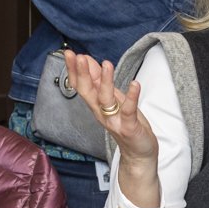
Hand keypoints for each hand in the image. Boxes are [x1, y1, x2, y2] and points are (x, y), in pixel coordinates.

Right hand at [64, 49, 160, 207]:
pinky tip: (135, 83)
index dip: (74, 70)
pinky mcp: (129, 127)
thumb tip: (89, 61)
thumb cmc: (125, 124)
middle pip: (88, 92)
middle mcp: (101, 113)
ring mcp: (114, 121)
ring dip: (105, 81)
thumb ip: (100, 81)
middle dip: (82, 74)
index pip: (81, 86)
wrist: (138, 154)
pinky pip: (129, 111)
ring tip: (106, 64)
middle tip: (77, 56)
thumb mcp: (112, 99)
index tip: (69, 54)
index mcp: (96, 105)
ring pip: (106, 100)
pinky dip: (131, 97)